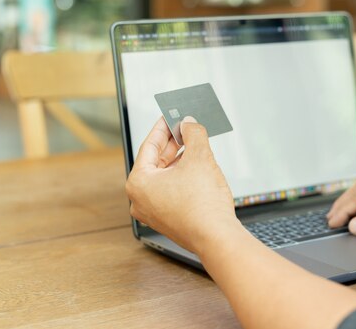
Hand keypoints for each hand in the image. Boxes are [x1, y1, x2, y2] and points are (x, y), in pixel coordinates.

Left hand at [126, 116, 238, 253]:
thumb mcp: (199, 157)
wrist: (217, 238)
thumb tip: (189, 124)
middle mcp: (139, 199)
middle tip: (185, 128)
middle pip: (155, 162)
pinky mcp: (167, 219)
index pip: (149, 146)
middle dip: (173, 144)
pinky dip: (181, 177)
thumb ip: (193, 134)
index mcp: (138, 183)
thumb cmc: (203, 205)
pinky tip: (196, 168)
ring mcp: (152, 212)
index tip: (171, 116)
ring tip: (194, 145)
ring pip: (164, 177)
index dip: (163, 127)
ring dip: (178, 160)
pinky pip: (170, 191)